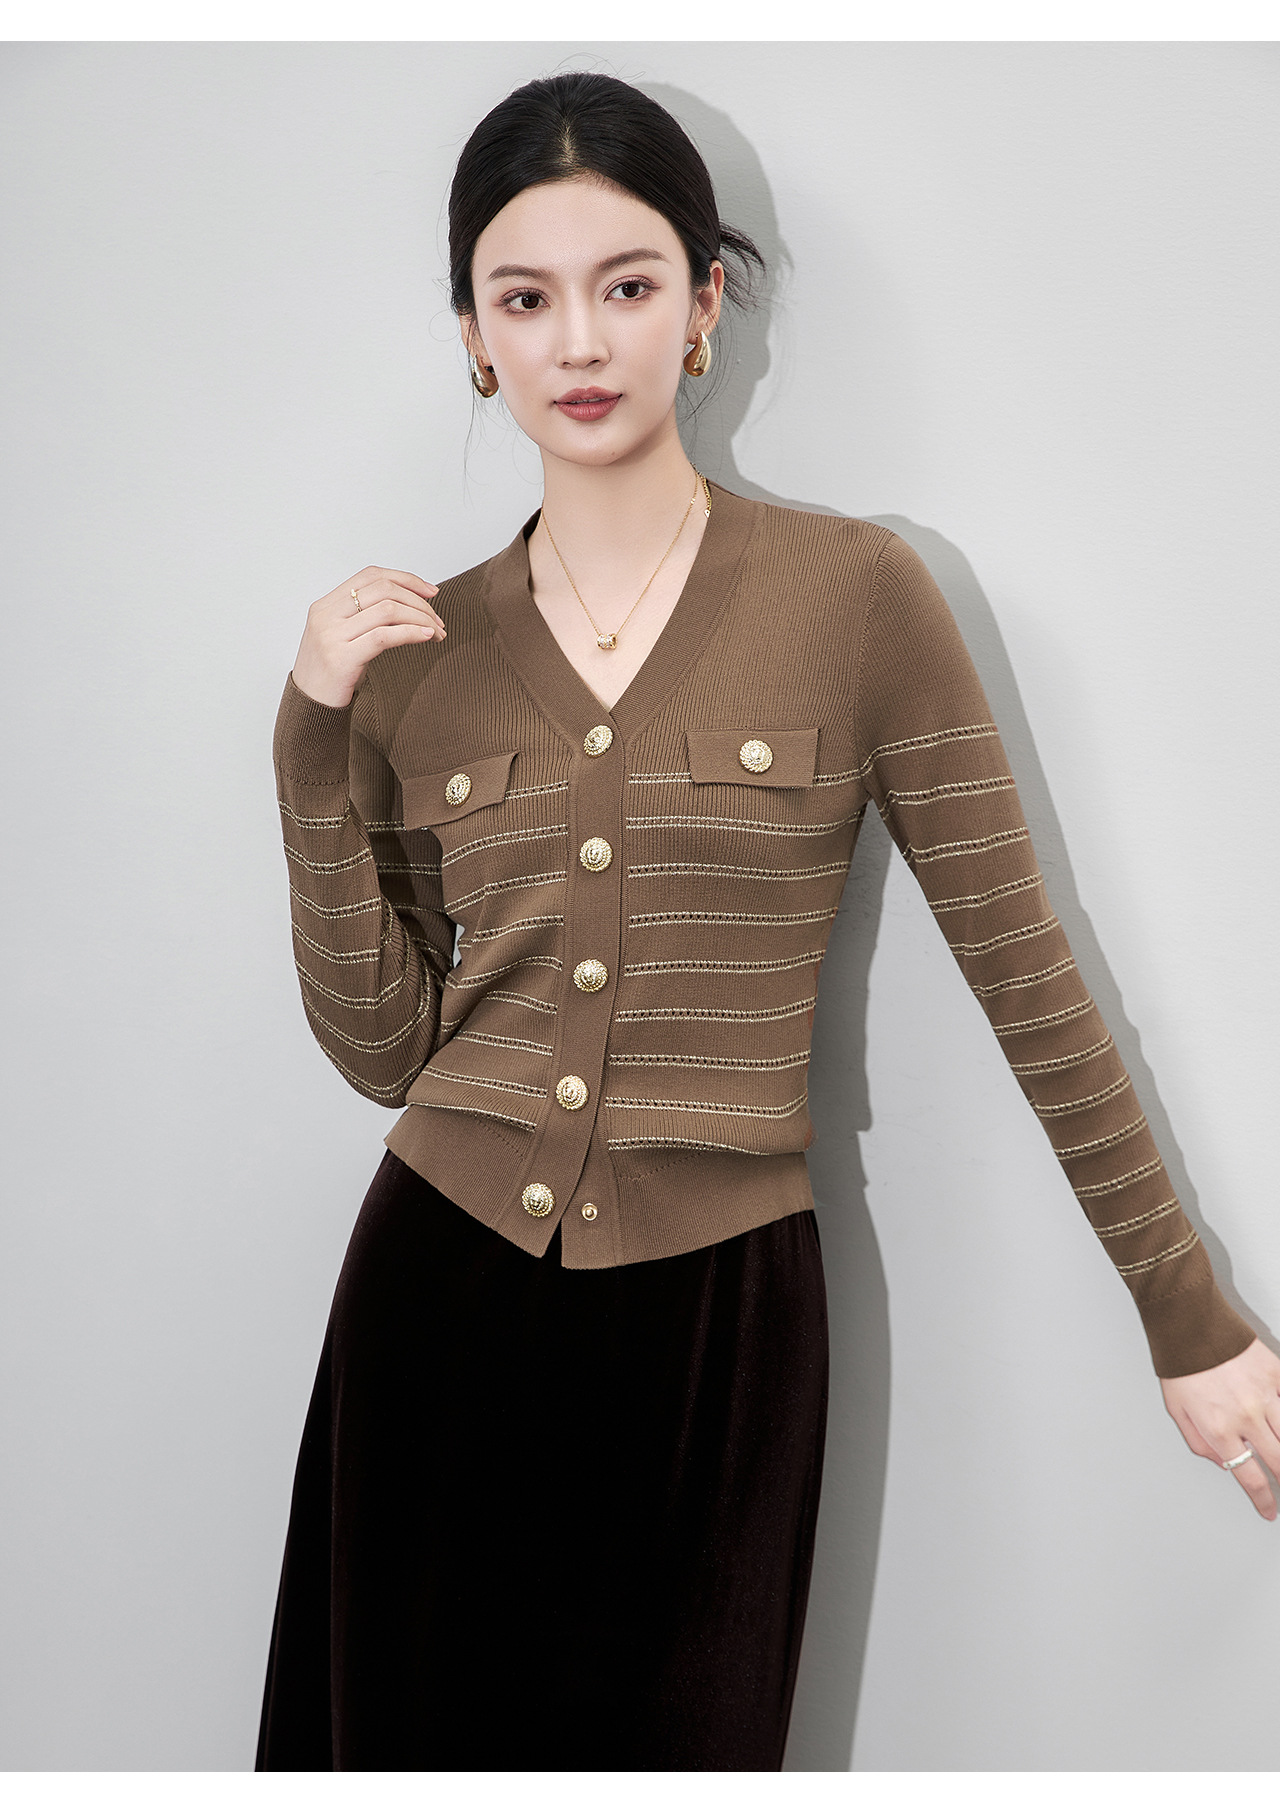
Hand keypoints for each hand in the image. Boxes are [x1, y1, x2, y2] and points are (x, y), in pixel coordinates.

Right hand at [292, 566, 446, 708]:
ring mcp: (331, 636)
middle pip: (383, 590)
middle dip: (418, 602)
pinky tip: (426, 637)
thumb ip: (365, 617)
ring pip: (388, 610)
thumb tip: (410, 603)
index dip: (405, 579)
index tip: (431, 592)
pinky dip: (411, 633)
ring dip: (420, 619)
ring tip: (436, 633)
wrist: (309, 707)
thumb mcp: (343, 636)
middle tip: (438, 620)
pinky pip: (384, 637)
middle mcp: (326, 616)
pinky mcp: (341, 658)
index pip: (371, 575)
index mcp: (326, 605)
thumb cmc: (332, 673)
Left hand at [1161, 1336, 1279, 1519]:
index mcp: (1220, 1430)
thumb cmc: (1181, 1366)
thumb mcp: (1177, 1411)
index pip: (1250, 1477)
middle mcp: (1246, 1417)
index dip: (1262, 1500)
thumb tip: (1223, 1463)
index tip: (1268, 1510)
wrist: (1191, 1325)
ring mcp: (1266, 1395)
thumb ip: (1199, 1443)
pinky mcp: (1277, 1374)